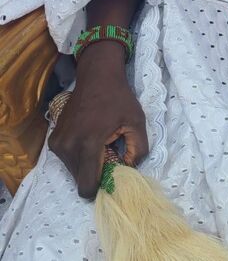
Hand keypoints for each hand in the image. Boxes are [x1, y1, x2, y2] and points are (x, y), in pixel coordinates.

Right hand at [49, 42, 148, 198]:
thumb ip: (138, 150)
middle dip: (96, 172)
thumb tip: (128, 169)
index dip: (101, 186)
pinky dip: (79, 155)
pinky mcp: (54, 140)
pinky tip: (90, 137)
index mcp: (88, 143)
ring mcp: (58, 143)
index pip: (87, 186)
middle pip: (81, 179)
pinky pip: (68, 159)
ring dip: (88, 163)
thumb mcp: (137, 121)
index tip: (112, 173)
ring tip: (100, 142)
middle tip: (109, 151)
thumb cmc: (119, 97)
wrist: (97, 76)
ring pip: (74, 170)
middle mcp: (68, 146)